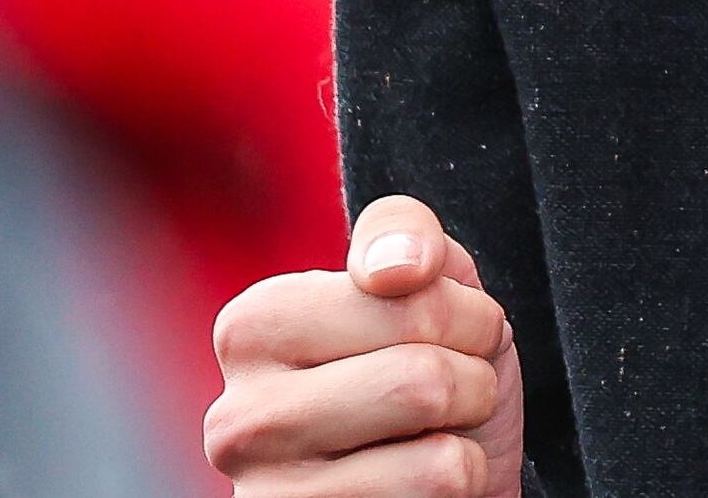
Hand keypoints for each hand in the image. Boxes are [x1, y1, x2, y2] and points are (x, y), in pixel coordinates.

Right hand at [210, 194, 524, 495]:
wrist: (434, 486)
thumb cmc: (427, 384)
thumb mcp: (432, 289)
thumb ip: (403, 236)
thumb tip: (393, 266)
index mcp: (252, 328)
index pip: (404, 290)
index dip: (463, 312)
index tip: (440, 335)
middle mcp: (234, 419)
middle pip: (421, 375)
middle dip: (472, 379)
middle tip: (444, 398)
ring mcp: (265, 495)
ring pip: (435, 450)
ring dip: (468, 439)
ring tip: (429, 443)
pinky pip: (440, 490)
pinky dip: (464, 483)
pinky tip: (414, 490)